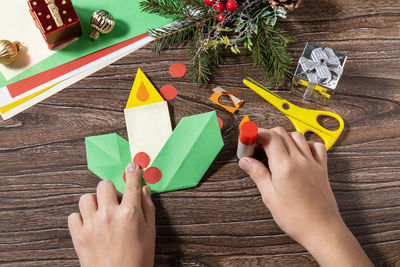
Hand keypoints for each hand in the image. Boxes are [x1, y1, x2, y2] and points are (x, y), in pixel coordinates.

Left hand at [68, 163, 155, 266]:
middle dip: (111, 190)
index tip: (132, 167)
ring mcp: (92, 224)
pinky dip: (81, 218)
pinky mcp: (79, 236)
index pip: (131, 184)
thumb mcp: (150, 233)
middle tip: (115, 200)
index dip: (133, 172)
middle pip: (104, 185)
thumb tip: (144, 191)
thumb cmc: (138, 260)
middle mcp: (109, 215)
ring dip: (94, 202)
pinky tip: (90, 225)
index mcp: (130, 213)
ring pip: (86, 198)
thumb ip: (148, 209)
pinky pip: (73, 216)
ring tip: (100, 213)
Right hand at [239, 127, 372, 266]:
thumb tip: (246, 161)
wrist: (322, 230)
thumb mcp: (270, 197)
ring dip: (283, 136)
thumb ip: (257, 174)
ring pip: (297, 136)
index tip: (247, 136)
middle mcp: (300, 160)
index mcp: (285, 167)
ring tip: (274, 149)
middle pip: (281, 133)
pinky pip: (315, 146)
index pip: (269, 137)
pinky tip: (298, 152)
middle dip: (266, 134)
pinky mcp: (322, 168)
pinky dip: (305, 143)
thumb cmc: (296, 218)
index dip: (255, 133)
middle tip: (256, 146)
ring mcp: (312, 163)